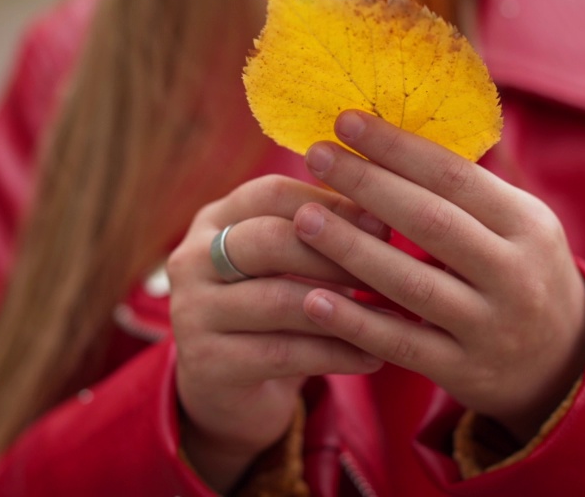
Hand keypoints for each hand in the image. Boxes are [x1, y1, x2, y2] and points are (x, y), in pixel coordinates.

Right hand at [166, 175, 384, 491]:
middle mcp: (192, 258)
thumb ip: (322, 238)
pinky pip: (284, 353)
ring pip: (278, 300)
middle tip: (390, 270)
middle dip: (336, 254)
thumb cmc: (271, 313)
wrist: (225, 391)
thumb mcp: (288, 266)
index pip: (273, 193)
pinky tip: (373, 358)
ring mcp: (193, 312)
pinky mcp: (206, 364)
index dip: (331, 204)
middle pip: (269, 240)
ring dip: (344, 309)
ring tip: (392, 316)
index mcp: (214, 219)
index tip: (383, 222)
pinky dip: (335, 355)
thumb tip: (385, 218)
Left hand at [293, 111, 584, 441]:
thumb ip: (463, 189)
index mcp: (527, 225)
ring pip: (411, 285)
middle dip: (368, 184)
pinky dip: (355, 322)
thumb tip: (387, 130)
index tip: (346, 121)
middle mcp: (515, 275)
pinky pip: (400, 344)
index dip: (398, 147)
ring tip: (303, 218)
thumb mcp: (516, 224)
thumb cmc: (519, 270)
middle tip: (315, 154)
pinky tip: (313, 299)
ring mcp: (489, 327)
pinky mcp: (462, 370)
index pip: (456, 177)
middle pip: (432, 223)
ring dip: (351, 249)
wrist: (561, 361)